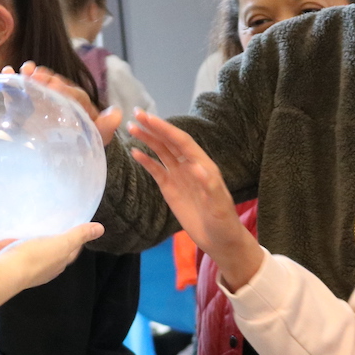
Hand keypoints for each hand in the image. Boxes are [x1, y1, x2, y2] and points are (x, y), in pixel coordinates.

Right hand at [0, 219, 104, 302]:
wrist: (4, 271)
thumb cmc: (35, 258)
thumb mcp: (62, 244)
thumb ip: (79, 235)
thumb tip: (100, 229)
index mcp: (58, 264)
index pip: (71, 252)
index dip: (76, 241)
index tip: (77, 229)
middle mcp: (44, 267)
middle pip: (54, 253)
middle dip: (57, 242)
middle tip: (58, 226)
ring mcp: (25, 265)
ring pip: (36, 252)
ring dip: (38, 242)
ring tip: (38, 227)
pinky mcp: (10, 261)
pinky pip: (19, 249)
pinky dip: (21, 242)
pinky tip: (18, 234)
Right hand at [7, 61, 121, 145]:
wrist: (68, 154)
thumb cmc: (85, 143)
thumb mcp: (98, 136)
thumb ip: (106, 126)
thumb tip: (117, 113)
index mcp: (79, 103)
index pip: (73, 94)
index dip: (64, 89)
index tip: (55, 84)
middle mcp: (61, 97)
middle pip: (53, 84)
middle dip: (44, 78)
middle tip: (35, 74)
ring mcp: (43, 100)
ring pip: (37, 84)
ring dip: (29, 75)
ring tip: (22, 70)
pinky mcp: (27, 106)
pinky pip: (21, 93)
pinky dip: (12, 82)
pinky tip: (6, 72)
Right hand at [127, 111, 263, 290]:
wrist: (219, 240)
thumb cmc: (223, 222)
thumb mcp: (219, 205)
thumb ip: (208, 184)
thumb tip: (195, 166)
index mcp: (203, 165)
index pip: (181, 141)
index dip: (165, 128)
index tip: (149, 118)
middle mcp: (190, 166)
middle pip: (169, 142)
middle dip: (154, 128)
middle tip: (135, 114)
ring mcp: (179, 177)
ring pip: (161, 153)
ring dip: (148, 140)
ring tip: (131, 128)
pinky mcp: (170, 189)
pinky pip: (157, 171)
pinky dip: (146, 161)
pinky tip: (135, 152)